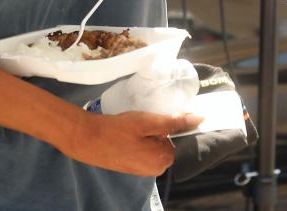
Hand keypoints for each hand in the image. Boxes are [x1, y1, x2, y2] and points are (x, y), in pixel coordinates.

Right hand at [59, 111, 202, 175]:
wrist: (86, 139)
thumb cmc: (119, 130)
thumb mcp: (149, 122)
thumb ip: (175, 122)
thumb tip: (200, 119)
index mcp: (163, 161)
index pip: (180, 139)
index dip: (172, 125)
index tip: (159, 117)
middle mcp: (155, 169)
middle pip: (168, 143)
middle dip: (160, 131)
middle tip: (145, 120)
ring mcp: (142, 170)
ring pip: (155, 145)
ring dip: (150, 134)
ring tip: (136, 126)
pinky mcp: (131, 166)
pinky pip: (144, 150)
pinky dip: (141, 140)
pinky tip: (129, 133)